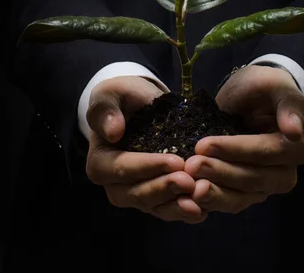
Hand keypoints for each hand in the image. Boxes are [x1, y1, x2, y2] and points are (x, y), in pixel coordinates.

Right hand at [85, 76, 205, 222]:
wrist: (143, 104)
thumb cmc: (124, 97)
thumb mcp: (112, 93)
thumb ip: (106, 109)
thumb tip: (112, 131)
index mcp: (100, 162)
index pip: (121, 168)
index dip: (148, 167)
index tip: (175, 161)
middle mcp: (114, 185)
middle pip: (137, 193)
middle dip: (165, 188)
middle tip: (190, 181)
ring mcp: (134, 194)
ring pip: (153, 206)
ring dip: (176, 205)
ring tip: (198, 201)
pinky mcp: (154, 198)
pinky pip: (166, 209)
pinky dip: (183, 211)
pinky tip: (203, 208)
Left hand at [185, 65, 303, 213]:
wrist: (250, 99)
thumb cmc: (262, 88)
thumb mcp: (274, 85)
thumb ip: (289, 104)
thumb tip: (294, 132)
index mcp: (298, 147)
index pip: (266, 152)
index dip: (235, 150)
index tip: (204, 145)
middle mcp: (286, 173)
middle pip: (253, 179)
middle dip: (220, 172)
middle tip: (191, 165)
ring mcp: (266, 186)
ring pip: (241, 197)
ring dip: (214, 193)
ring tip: (189, 185)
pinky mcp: (246, 193)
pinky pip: (230, 203)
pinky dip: (211, 202)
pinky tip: (190, 197)